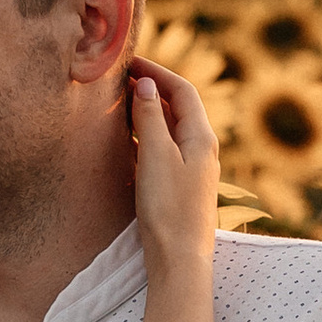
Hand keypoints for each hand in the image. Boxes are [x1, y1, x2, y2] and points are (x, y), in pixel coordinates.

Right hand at [126, 57, 220, 269]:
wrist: (180, 260)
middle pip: (178, 107)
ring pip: (169, 129)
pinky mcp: (180, 187)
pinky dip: (146, 135)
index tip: (130, 62)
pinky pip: (163, 149)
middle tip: (120, 79)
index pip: (182, 91)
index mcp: (202, 137)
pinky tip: (127, 139)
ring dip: (147, 112)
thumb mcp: (156, 156)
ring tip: (119, 102)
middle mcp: (201, 149)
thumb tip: (146, 85)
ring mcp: (192, 169)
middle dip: (151, 89)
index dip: (157, 72)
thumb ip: (151, 118)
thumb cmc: (169, 208)